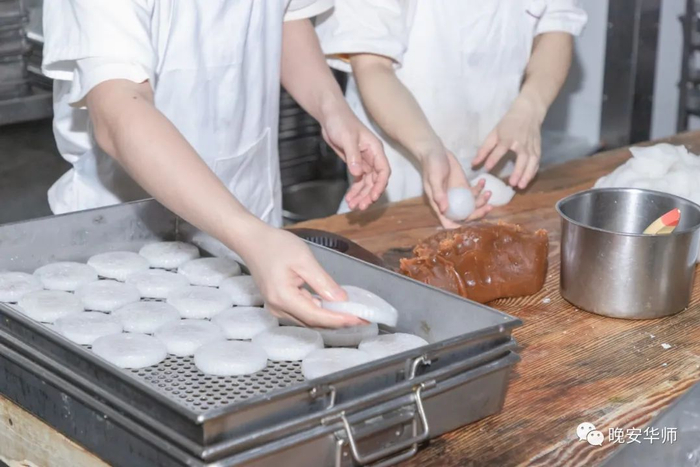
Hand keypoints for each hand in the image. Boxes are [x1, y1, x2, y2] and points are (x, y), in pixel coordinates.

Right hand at [239, 224, 364, 327]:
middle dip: (339, 322)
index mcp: (283, 298)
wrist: (252, 240)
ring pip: (309, 320)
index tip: (361, 319)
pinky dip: (320, 312)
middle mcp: (278, 308)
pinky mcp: (278, 304)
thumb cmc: (275, 245)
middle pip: (314, 322)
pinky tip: (333, 307)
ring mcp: (276, 308)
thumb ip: (323, 282)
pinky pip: (302, 313)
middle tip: (363, 317)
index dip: (340, 320)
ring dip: (330, 318)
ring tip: (352, 313)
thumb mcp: (304, 260)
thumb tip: (341, 300)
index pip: (317, 317)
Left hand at [320, 103, 389, 210]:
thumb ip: (353, 156)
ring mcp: (363, 161)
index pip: (383, 171)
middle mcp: (372, 157)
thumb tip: (358, 174)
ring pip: (366, 183)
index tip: (373, 197)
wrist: (330, 116)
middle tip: (360, 207)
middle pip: (375, 180)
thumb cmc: (340, 122)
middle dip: (368, 194)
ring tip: (352, 206)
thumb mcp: (347, 138)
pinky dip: (354, 190)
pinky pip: (357, 181)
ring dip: (361, 195)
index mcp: (375, 150)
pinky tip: (349, 199)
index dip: (380, 185)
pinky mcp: (354, 164)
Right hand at [418, 144, 491, 228]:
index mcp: (440, 205)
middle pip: (465, 215)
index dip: (458, 228)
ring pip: (472, 205)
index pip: (448, 222)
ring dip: (482, 201)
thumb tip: (444, 209)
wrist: (436, 151)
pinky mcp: (464, 186)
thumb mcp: (434, 179)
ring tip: (489, 192)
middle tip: (488, 207)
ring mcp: (458, 195)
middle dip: (478, 214)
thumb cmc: (432, 166)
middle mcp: (450, 203)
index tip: (470, 229)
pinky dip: (480, 188)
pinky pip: (475, 192)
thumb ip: (438, 194)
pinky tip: (483, 180)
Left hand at [472, 98, 542, 188]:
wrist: (528, 112)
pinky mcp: (538, 148)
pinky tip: (528, 180)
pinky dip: (533, 171)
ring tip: (521, 186)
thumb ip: (484, 149)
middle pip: (521, 157)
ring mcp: (531, 146)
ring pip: (532, 161)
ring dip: (527, 174)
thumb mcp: (494, 133)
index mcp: (508, 137)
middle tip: (512, 183)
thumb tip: (473, 163)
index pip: (501, 148)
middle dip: (518, 170)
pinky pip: (537, 162)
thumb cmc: (508, 123)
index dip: (493, 158)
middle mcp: (521, 142)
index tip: (487, 168)